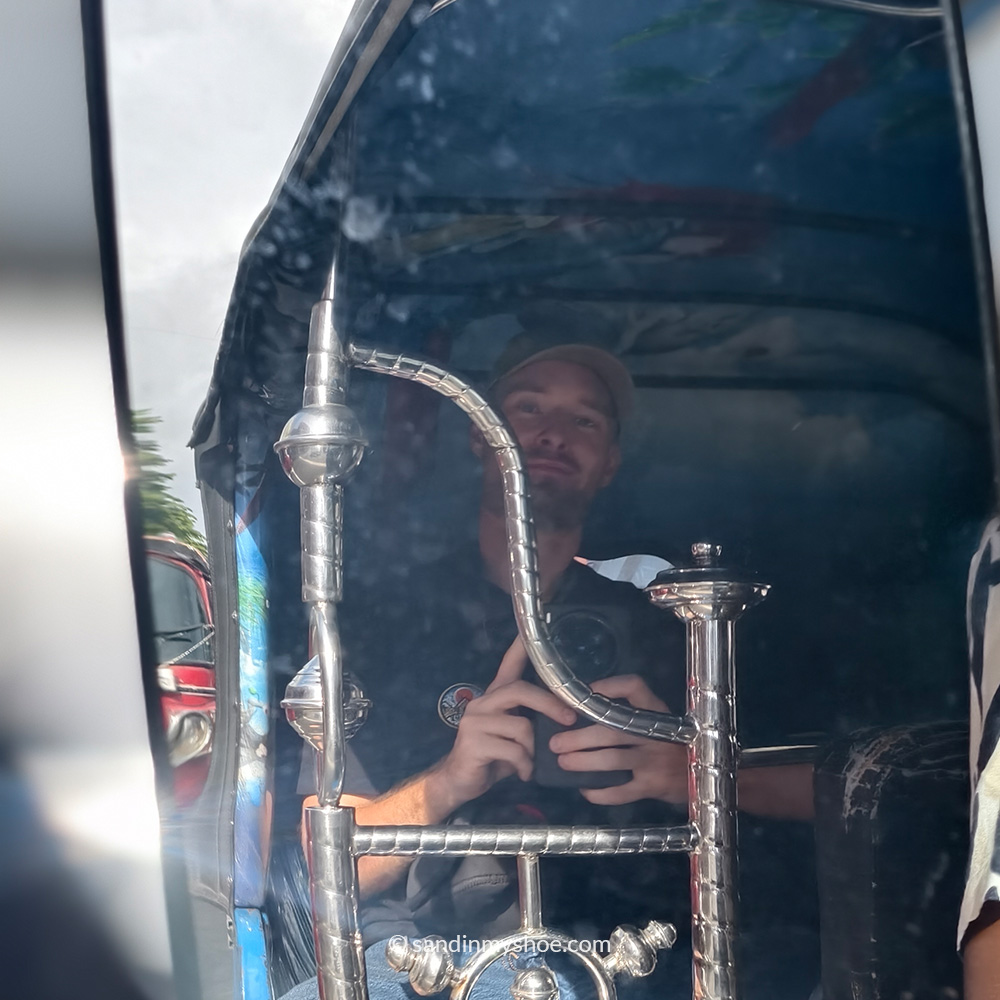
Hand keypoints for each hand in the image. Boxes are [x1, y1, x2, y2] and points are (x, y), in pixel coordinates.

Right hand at [430, 638, 576, 812]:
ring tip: (531, 762)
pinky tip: (522, 772)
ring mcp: (475, 721)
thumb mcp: (514, 735)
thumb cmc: (493, 757)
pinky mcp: (473, 742)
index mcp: (495, 697)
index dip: (521, 647)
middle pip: (521, 690)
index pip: (508, 664)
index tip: (530, 629)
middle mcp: (483, 703)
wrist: (459, 781)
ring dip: (533, 749)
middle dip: (550, 704)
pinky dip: (524, 765)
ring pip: (522, 726)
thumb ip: (531, 720)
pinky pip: (513, 750)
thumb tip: (566, 717)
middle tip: (569, 719)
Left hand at [548, 674, 687, 805]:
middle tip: (555, 742)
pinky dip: (599, 791)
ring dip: (583, 761)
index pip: (634, 687)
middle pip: (612, 730)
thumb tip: (582, 713)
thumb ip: (632, 716)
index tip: (586, 693)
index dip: (608, 686)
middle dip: (579, 736)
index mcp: (656, 711)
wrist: (704, 775)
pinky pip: (620, 791)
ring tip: (563, 762)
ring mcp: (654, 761)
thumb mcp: (659, 721)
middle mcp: (655, 733)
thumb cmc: (671, 744)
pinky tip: (585, 789)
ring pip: (612, 759)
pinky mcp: (652, 786)